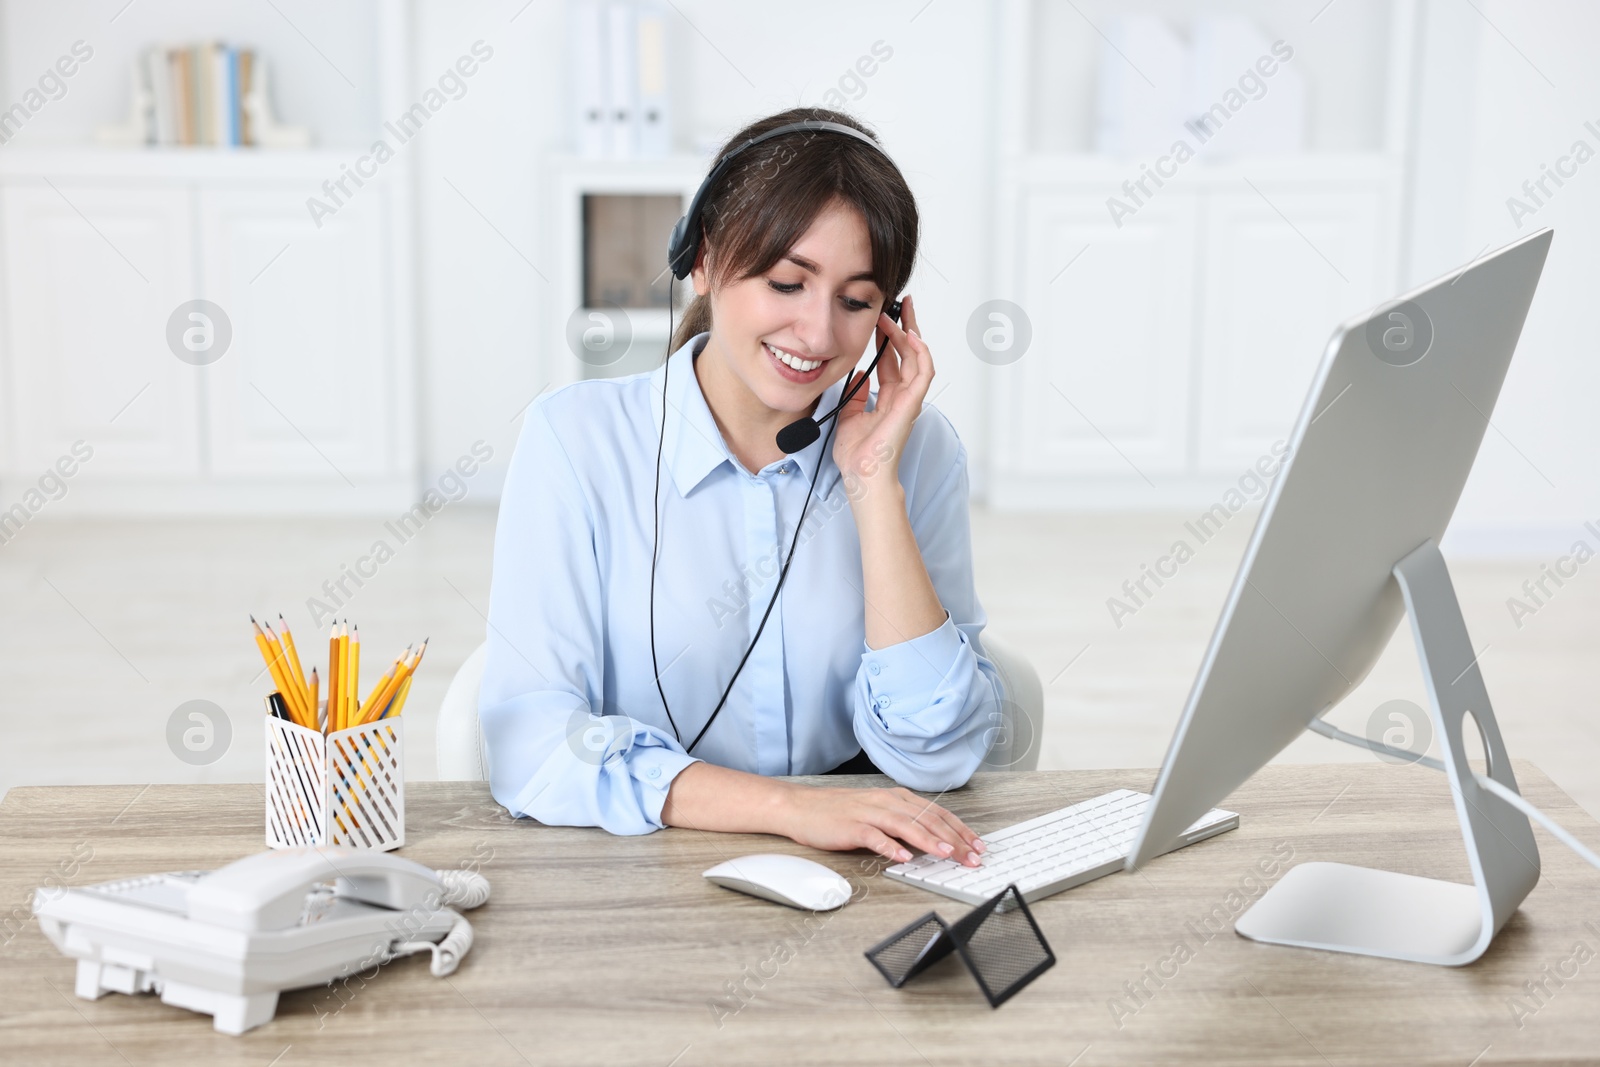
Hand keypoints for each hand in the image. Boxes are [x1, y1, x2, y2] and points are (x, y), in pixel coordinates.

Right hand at [774, 780, 985, 865]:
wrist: (801, 807)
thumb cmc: (839, 813)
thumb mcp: (877, 812)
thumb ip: (903, 823)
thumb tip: (932, 840)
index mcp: (896, 798)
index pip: (937, 813)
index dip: (960, 829)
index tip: (978, 845)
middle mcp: (887, 802)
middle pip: (927, 819)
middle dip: (954, 839)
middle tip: (972, 857)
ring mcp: (869, 813)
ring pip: (906, 825)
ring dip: (929, 840)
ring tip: (948, 854)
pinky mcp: (852, 826)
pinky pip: (875, 837)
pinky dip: (891, 846)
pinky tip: (904, 857)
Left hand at [831, 294, 933, 487]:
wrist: (861, 474)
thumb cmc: (856, 455)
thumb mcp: (849, 416)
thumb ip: (855, 395)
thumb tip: (859, 376)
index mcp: (888, 399)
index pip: (892, 361)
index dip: (888, 338)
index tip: (881, 317)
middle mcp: (902, 396)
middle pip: (908, 354)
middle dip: (905, 326)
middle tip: (899, 303)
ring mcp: (909, 399)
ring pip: (917, 357)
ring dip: (910, 332)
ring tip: (901, 311)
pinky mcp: (912, 403)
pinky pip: (923, 372)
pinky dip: (920, 352)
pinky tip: (910, 334)